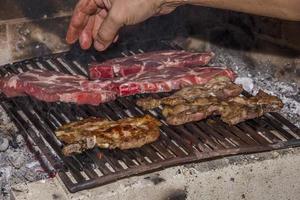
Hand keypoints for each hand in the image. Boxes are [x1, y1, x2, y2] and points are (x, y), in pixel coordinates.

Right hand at [66, 0, 181, 50]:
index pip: (82, 10)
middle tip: (86, 47)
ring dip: (100, 35)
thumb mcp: (118, 16)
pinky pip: (114, 23)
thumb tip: (98, 45)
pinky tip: (111, 41)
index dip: (75, 26)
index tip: (71, 39)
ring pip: (103, 21)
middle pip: (91, 16)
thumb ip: (106, 31)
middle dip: (88, 32)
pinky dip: (111, 32)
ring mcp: (116, 4)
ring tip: (99, 47)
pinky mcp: (126, 10)